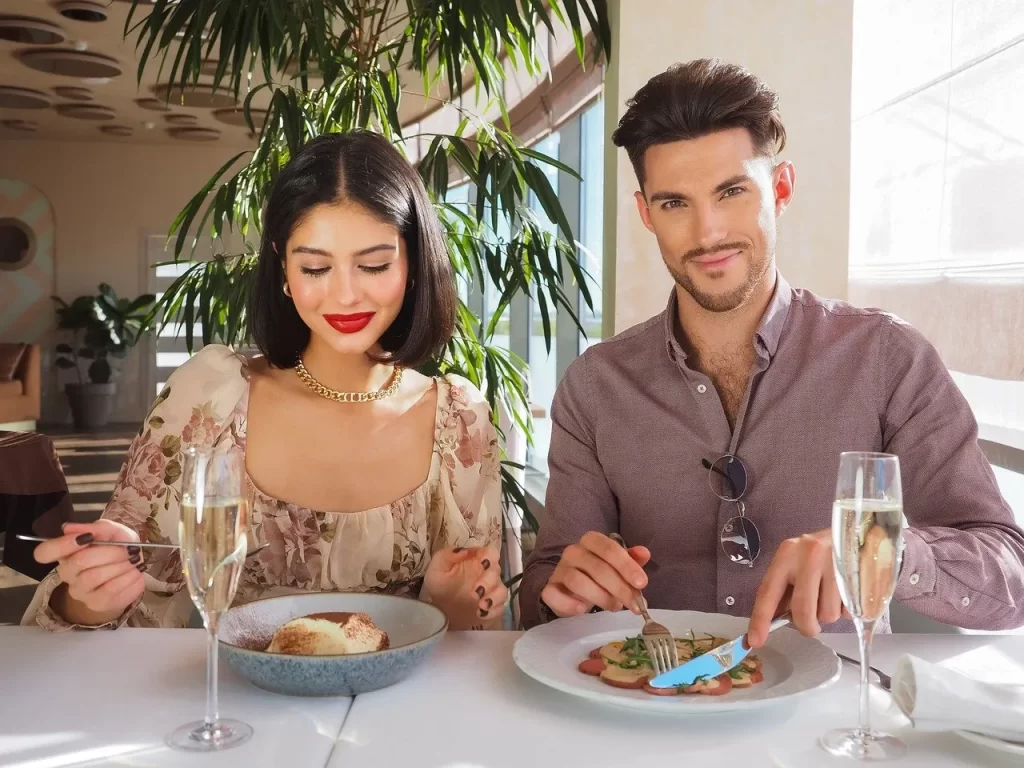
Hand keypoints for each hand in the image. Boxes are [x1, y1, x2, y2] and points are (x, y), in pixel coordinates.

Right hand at [34, 520, 145, 620]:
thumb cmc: (117, 547)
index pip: (44, 552)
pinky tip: (135, 572)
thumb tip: (69, 528)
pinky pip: (111, 590)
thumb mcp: (112, 532)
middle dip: (110, 552)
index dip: (63, 544)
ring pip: (95, 576)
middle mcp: (67, 574)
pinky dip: (128, 578)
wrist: (131, 571)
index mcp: (65, 552)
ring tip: (134, 560)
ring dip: (121, 565)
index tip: (88, 537)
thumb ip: (96, 528)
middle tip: (129, 549)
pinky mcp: (96, 604)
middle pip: (80, 561)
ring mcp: (79, 591)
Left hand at [422, 546, 507, 629]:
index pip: (490, 553)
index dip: (490, 556)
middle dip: (489, 581)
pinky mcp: (492, 608)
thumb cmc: (438, 585)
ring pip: (502, 591)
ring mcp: (490, 592)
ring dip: (494, 598)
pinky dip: (493, 612)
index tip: (484, 563)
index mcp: (475, 561)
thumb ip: (447, 555)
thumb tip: (464, 550)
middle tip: (476, 591)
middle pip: (497, 572)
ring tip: (481, 605)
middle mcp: (486, 574)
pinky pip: (500, 609)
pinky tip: (481, 614)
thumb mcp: (437, 568)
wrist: (437, 611)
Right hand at [540, 531, 649, 617]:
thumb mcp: (618, 566)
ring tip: (615, 607)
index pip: (609, 548)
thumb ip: (631, 559)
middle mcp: (573, 551)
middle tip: (634, 604)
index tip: (642, 583)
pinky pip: (554, 595)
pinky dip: (569, 604)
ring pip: (578, 582)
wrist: (570, 588)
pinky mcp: (549, 589)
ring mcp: (559, 570)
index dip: (627, 566)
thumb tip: (644, 553)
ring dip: (601, 597)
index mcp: (591, 541)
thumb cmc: (598, 575)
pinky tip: (582, 609)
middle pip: (598, 568)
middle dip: (620, 588)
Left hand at [747, 529, 847, 647]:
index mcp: (787, 553)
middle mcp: (809, 555)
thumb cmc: (820, 553)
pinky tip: (846, 591)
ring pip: (828, 614)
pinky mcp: (858, 573)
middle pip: (802, 610)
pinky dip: (846, 609)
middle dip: (806, 626)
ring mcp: (836, 564)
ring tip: (832, 594)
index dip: (760, 619)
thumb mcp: (796, 562)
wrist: (858, 529)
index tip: (754, 641)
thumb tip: (775, 619)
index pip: (768, 591)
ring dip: (829, 614)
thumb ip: (785, 588)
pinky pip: (848, 611)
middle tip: (810, 624)